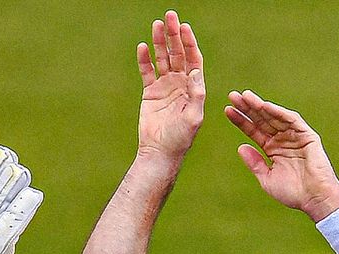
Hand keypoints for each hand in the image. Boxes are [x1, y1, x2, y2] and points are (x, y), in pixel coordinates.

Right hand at [136, 10, 204, 159]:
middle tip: (170, 16)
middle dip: (174, 35)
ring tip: (156, 24)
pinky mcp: (149, 93)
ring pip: (162, 59)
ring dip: (160, 41)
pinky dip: (144, 59)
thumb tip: (194, 70)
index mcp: (193, 86)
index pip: (193, 59)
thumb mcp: (194, 117)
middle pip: (177, 53)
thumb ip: (196, 93)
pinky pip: (147, 72)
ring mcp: (164, 86)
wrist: (160, 152)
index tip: (184, 28)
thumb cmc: (180, 138)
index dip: (189, 42)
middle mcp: (180, 83)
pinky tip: (142, 47)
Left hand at [225, 91, 338, 221]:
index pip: (254, 131)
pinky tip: (265, 106)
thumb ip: (254, 163)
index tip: (227, 110)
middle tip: (233, 95)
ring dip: (260, 106)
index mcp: (272, 149)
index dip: (241, 121)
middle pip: (262, 120)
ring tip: (245, 97)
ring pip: (274, 117)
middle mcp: (282, 140)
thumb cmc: (292, 192)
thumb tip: (240, 147)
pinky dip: (278, 112)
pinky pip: (291, 120)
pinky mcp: (307, 135)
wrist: (314, 198)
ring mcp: (294, 136)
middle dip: (248, 108)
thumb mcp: (266, 178)